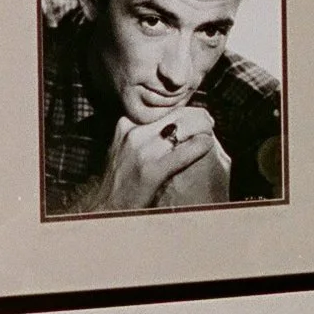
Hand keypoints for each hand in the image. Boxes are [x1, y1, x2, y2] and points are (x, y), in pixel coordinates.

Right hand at [77, 107, 230, 212]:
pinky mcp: (152, 169)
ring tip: (209, 132)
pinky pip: (184, 152)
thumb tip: (173, 124)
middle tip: (209, 123)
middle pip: (176, 114)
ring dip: (202, 128)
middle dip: (197, 117)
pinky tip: (207, 145)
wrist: (104, 205)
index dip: (185, 112)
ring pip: (183, 128)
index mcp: (127, 124)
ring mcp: (141, 150)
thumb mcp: (126, 146)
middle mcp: (133, 132)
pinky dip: (199, 146)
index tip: (196, 117)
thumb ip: (145, 133)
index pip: (165, 109)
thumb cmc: (121, 178)